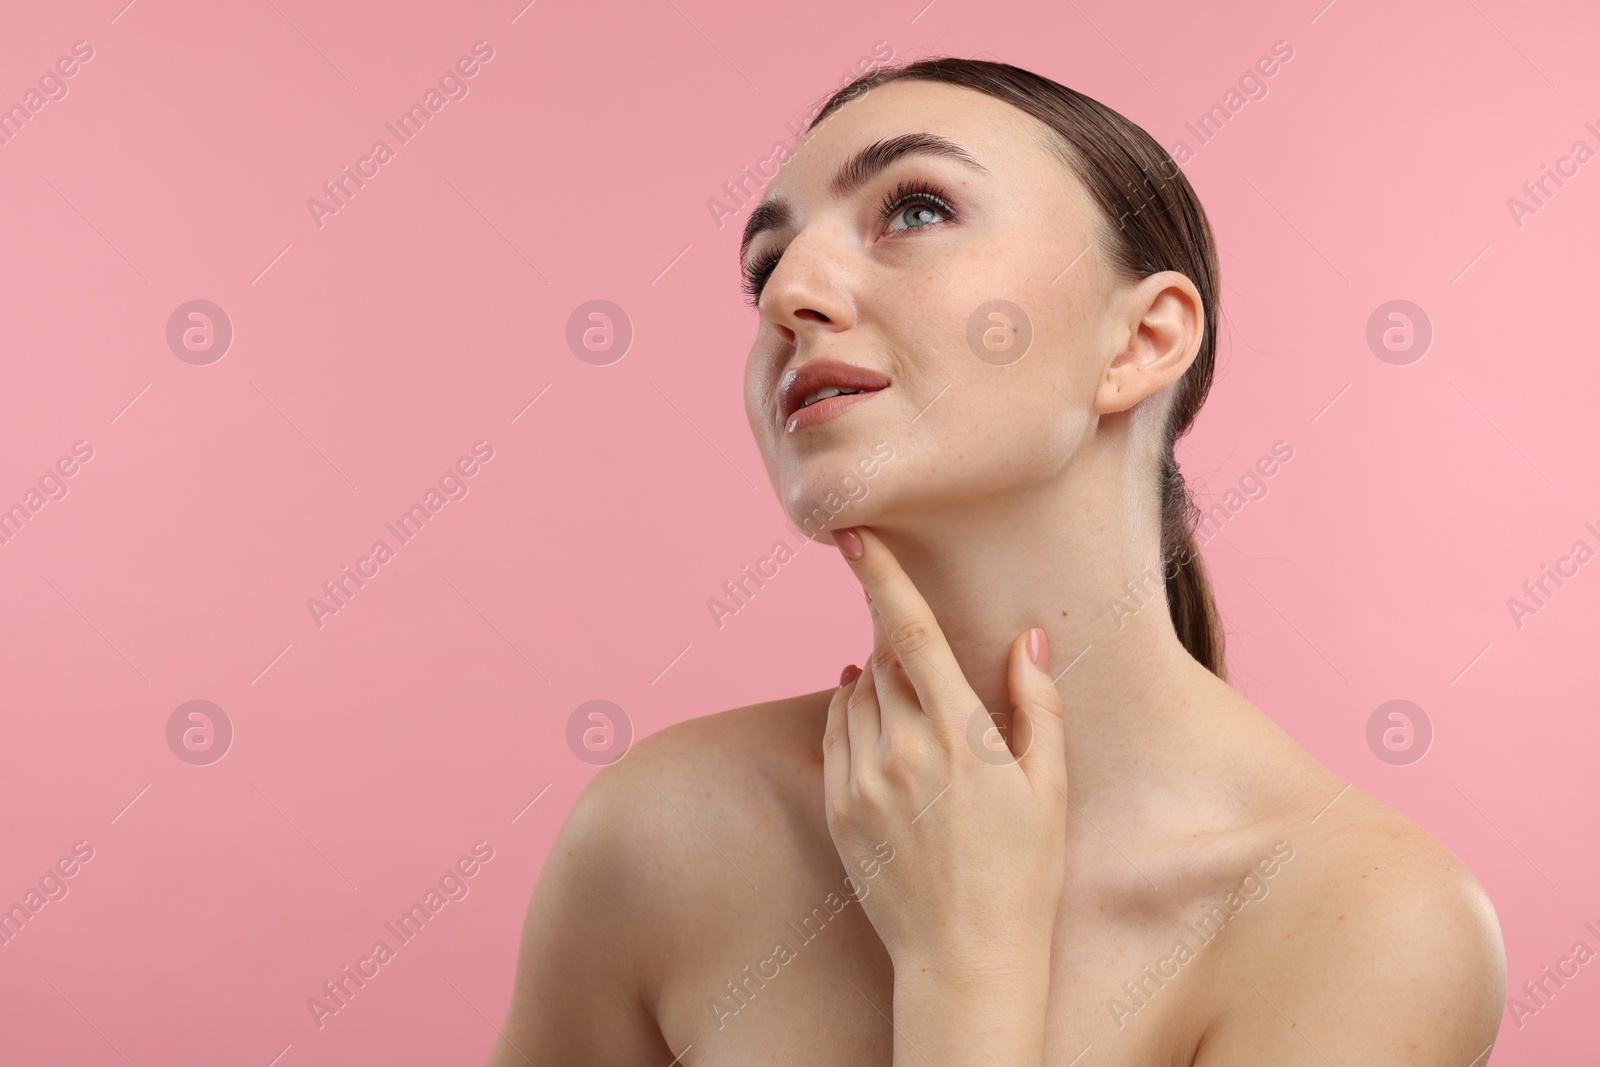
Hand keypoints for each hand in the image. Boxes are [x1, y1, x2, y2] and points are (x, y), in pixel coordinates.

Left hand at [822, 526, 1069, 982]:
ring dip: (878, 681)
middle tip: (933, 671)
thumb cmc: (1022, 873)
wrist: (963, 958)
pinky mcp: (838, 807)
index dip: (881, 577)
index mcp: (958, 736)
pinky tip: (876, 721)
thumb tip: (1027, 637)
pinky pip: (834, 733)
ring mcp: (862, 779)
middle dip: (900, 644)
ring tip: (918, 714)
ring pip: (855, 694)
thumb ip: (1036, 704)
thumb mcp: (1050, 786)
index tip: (854, 535)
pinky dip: (850, 713)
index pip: (909, 633)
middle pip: (883, 659)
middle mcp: (900, 749)